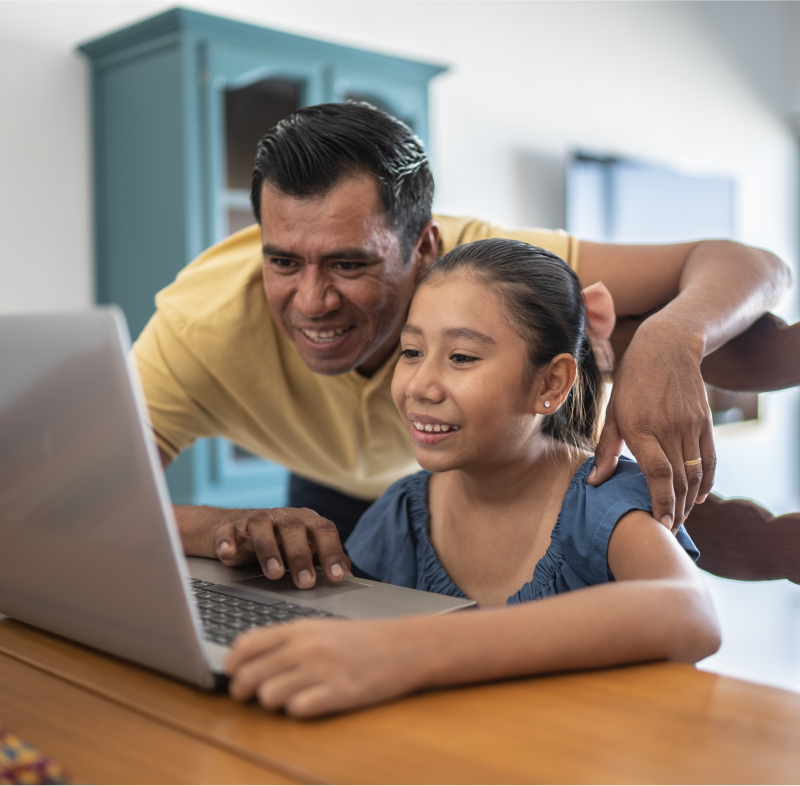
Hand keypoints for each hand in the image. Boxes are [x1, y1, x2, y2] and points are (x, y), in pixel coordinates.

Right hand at [212, 507, 348, 588]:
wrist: (237, 529)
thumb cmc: (279, 542)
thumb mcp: (305, 548)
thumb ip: (325, 558)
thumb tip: (349, 574)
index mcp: (305, 520)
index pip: (324, 530)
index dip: (332, 552)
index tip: (338, 577)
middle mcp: (282, 516)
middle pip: (294, 528)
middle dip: (301, 556)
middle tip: (306, 583)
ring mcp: (255, 519)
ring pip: (262, 526)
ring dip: (268, 549)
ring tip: (274, 574)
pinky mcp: (230, 527)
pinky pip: (227, 531)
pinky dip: (226, 541)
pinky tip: (228, 554)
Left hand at [225, 617, 423, 717]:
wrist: (405, 646)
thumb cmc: (360, 640)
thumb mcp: (320, 629)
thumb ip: (286, 641)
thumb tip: (245, 659)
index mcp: (300, 629)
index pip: (245, 645)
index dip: (232, 664)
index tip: (233, 674)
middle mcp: (307, 646)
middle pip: (250, 675)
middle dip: (243, 691)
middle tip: (252, 696)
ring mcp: (323, 669)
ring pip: (269, 695)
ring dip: (272, 703)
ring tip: (287, 698)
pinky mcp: (340, 693)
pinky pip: (298, 709)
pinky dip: (298, 711)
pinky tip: (310, 703)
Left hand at [588, 319, 715, 529]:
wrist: (666, 348)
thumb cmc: (631, 382)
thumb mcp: (612, 412)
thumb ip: (606, 449)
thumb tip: (594, 482)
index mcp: (640, 427)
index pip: (657, 473)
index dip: (660, 502)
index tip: (658, 524)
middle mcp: (668, 428)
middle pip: (678, 480)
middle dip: (673, 511)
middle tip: (666, 531)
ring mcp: (690, 425)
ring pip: (694, 474)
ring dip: (688, 502)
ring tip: (678, 519)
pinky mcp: (705, 422)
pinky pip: (709, 460)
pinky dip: (706, 482)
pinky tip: (697, 498)